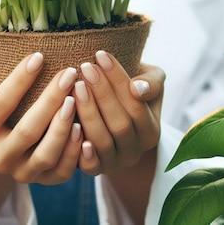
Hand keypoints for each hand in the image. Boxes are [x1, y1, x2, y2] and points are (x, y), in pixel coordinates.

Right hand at [0, 53, 82, 183]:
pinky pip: (62, 171)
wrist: (3, 136)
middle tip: (69, 73)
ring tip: (76, 99)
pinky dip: (76, 151)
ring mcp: (21, 173)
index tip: (39, 56)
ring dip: (64, 126)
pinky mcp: (43, 181)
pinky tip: (84, 126)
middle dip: (50, 100)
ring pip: (46, 155)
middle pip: (27, 131)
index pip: (0, 104)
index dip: (20, 79)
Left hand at [72, 51, 163, 174]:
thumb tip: (137, 89)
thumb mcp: (149, 81)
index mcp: (151, 130)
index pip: (137, 104)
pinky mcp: (94, 170)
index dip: (118, 80)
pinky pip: (89, 165)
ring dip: (88, 112)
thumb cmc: (130, 90)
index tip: (101, 55)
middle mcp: (135, 151)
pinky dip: (81, 150)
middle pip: (120, 124)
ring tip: (75, 85)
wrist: (113, 115)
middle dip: (101, 93)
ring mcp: (115, 163)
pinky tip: (72, 126)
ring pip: (102, 142)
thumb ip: (151, 82)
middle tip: (84, 67)